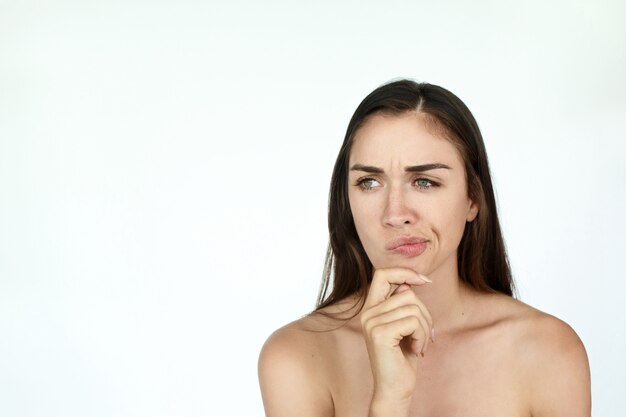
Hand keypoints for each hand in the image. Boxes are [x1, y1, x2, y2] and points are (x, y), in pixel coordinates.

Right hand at [360, 268, 433, 411]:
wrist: (394, 389)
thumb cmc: (402, 359)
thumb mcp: (404, 326)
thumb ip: (402, 304)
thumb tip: (409, 283)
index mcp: (371, 308)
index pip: (382, 273)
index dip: (404, 272)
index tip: (424, 281)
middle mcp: (367, 313)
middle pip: (407, 293)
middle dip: (425, 313)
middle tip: (425, 335)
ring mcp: (371, 323)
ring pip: (413, 307)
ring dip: (425, 327)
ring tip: (419, 344)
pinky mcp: (380, 334)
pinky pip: (413, 321)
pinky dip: (422, 336)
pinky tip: (417, 350)